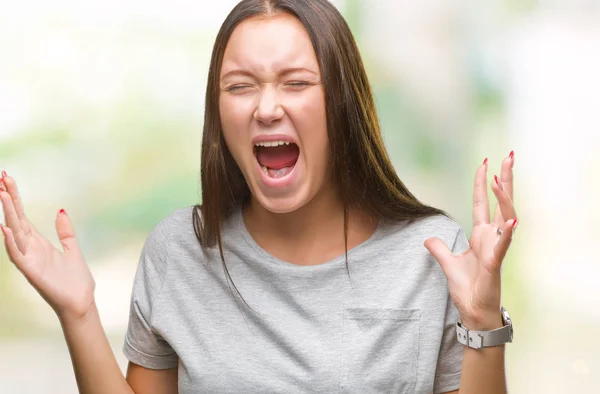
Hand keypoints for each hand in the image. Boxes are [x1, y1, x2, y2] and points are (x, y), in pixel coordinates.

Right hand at [1, 172, 95, 321]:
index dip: (15, 198)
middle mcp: (30, 248)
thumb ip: (65, 231)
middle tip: (0, 178)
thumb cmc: (75, 280)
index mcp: (39, 242)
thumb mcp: (73, 248)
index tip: (7, 179)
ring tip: (1, 194)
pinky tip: (5, 227)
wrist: (81, 301)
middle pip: (15, 219)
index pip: (22, 215)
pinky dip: (11, 241)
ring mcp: (29, 259)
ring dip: (7, 214)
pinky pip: (17, 254)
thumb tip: (61, 210)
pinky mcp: (31, 272)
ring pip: (14, 232)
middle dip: (8, 199)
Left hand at [424, 153, 516, 329]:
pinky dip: (506, 234)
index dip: (482, 183)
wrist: (473, 310)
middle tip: (508, 155)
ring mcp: (496, 249)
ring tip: (500, 178)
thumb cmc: (467, 287)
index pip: (482, 203)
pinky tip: (510, 222)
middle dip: (505, 178)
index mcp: (481, 235)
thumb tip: (427, 238)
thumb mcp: (447, 263)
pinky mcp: (495, 264)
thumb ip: (439, 249)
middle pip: (500, 202)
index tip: (485, 163)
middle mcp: (492, 237)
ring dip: (503, 198)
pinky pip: (503, 246)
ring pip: (506, 218)